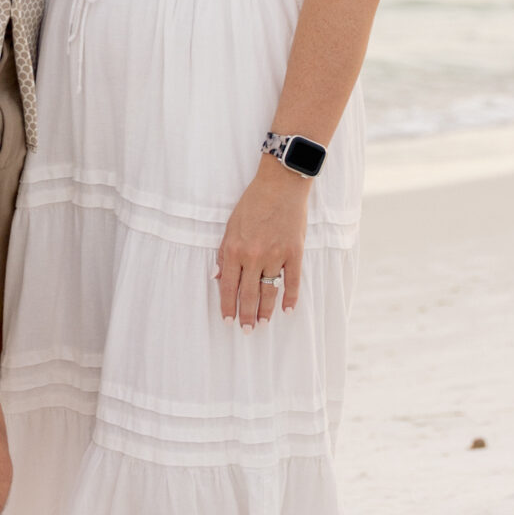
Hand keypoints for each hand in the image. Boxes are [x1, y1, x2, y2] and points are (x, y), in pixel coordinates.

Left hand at [215, 159, 308, 328]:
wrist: (280, 185)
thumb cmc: (253, 203)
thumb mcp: (231, 226)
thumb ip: (224, 254)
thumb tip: (219, 278)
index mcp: (234, 250)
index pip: (228, 286)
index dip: (227, 306)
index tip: (228, 320)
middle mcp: (254, 256)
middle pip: (248, 294)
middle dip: (246, 315)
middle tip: (246, 330)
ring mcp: (276, 255)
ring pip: (269, 291)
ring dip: (265, 311)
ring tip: (262, 323)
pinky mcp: (294, 253)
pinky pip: (292, 281)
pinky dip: (291, 298)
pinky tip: (288, 311)